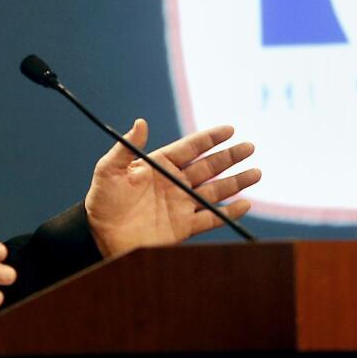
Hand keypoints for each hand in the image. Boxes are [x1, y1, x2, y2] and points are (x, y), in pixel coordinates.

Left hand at [84, 119, 259, 256]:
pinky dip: (228, 213)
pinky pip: (210, 218)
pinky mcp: (183, 227)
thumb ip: (127, 147)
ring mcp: (180, 204)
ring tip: (256, 173)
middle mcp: (174, 182)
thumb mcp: (108, 169)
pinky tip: (244, 205)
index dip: (210, 138)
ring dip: (236, 182)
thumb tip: (141, 122)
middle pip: (208, 166)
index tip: (229, 129)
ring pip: (215, 190)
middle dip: (230, 157)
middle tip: (249, 147)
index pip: (190, 148)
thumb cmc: (102, 200)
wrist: (100, 235)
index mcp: (159, 165)